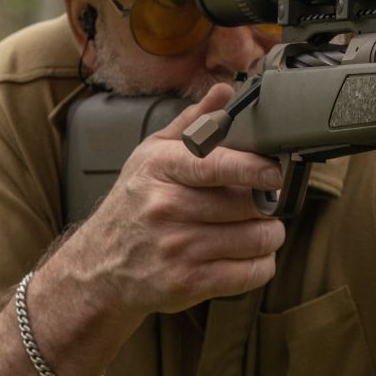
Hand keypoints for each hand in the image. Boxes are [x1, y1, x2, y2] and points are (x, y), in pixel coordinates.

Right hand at [69, 83, 284, 317]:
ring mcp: (178, 248)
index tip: (277, 170)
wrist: (99, 267)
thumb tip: (224, 92)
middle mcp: (167, 208)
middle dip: (267, 204)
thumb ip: (191, 124)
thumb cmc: (132, 206)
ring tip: (256, 228)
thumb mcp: (151, 156)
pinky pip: (252, 273)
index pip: (214, 165)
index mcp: (161, 169)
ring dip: (269, 234)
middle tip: (263, 202)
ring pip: (257, 239)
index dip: (253, 168)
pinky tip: (248, 255)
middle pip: (248, 204)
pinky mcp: (189, 283)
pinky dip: (262, 264)